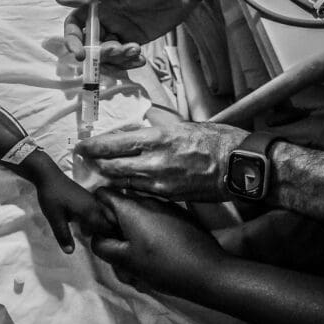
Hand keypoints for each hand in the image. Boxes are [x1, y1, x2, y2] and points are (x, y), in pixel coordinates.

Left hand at [33, 167, 118, 253]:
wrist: (47, 175)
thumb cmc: (51, 197)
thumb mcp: (55, 218)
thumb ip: (63, 235)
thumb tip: (70, 252)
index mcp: (90, 212)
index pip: (107, 228)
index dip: (109, 239)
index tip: (106, 248)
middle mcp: (95, 206)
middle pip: (108, 222)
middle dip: (107, 234)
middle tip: (100, 244)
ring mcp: (92, 200)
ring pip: (103, 216)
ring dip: (100, 226)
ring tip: (89, 236)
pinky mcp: (86, 197)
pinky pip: (97, 211)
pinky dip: (95, 219)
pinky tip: (83, 226)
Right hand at [55, 0, 198, 66]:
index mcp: (96, 5)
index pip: (75, 26)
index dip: (73, 40)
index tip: (79, 54)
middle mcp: (105, 18)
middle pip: (91, 44)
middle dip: (100, 52)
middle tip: (117, 49)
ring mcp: (121, 30)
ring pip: (109, 53)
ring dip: (117, 57)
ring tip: (134, 50)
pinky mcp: (136, 39)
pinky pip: (126, 56)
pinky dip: (130, 61)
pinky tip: (140, 59)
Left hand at [75, 122, 247, 201]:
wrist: (242, 166)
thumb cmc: (216, 141)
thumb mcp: (182, 126)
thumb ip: (156, 131)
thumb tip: (137, 131)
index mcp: (157, 138)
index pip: (113, 144)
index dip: (93, 147)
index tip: (82, 147)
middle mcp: (154, 161)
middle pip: (112, 166)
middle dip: (97, 165)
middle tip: (87, 161)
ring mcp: (160, 182)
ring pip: (123, 181)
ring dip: (110, 177)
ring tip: (100, 172)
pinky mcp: (169, 196)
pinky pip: (140, 191)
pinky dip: (129, 187)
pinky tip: (124, 183)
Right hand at [90, 189, 225, 298]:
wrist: (210, 272)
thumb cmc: (163, 265)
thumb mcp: (125, 261)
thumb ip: (102, 245)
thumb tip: (95, 236)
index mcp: (131, 207)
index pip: (102, 194)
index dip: (95, 211)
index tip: (99, 232)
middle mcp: (148, 201)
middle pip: (120, 208)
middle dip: (115, 230)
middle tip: (119, 256)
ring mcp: (167, 208)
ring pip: (138, 218)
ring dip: (133, 237)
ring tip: (139, 264)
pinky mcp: (181, 218)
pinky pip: (156, 223)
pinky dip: (150, 237)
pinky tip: (158, 258)